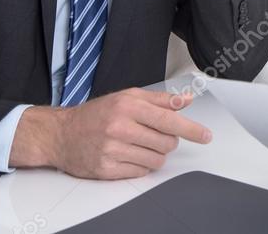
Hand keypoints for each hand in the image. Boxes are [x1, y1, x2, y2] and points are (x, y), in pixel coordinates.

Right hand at [10, 88, 211, 179]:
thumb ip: (160, 100)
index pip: (169, 120)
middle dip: (167, 140)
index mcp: (128, 106)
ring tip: (139, 144)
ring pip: (156, 159)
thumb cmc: (97, 114)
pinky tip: (128, 155)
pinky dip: (141, 164)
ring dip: (155, 153)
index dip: (192, 129)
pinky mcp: (106, 169)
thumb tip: (186, 100)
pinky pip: (141, 171)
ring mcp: (112, 150)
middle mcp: (120, 127)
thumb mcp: (128, 97)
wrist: (61, 134)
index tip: (206, 136)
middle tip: (153, 135)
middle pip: (167, 142)